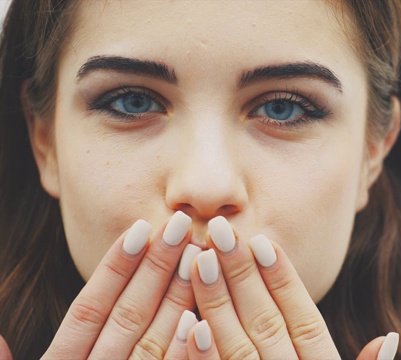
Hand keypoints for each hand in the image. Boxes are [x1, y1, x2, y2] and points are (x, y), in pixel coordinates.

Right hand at [42, 211, 197, 358]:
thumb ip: (30, 349)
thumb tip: (14, 310)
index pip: (86, 310)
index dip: (113, 268)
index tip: (140, 227)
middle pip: (125, 316)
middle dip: (155, 267)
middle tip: (180, 224)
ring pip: (151, 343)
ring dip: (175, 298)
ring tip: (196, 255)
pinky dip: (181, 351)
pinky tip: (197, 317)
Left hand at [172, 216, 398, 358]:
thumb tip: (390, 338)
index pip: (303, 318)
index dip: (283, 279)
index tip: (263, 240)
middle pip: (266, 323)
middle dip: (243, 275)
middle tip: (221, 231)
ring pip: (238, 348)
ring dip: (217, 305)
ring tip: (198, 260)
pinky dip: (202, 356)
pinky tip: (187, 324)